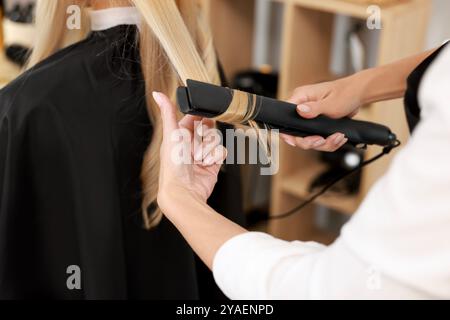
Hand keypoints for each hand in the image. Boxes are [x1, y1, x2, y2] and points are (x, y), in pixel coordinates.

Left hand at [153, 92, 226, 212]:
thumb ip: (168, 112)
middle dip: (205, 135)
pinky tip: (207, 163)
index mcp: (179, 135)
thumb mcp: (171, 133)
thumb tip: (157, 93)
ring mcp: (202, 154)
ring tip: (199, 158)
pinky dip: (216, 157)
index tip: (202, 118)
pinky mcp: (213, 164)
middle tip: (198, 143)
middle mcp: (190, 144)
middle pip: (208, 128)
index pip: (194, 118)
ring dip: (209, 148)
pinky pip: (222, 152)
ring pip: (216, 139)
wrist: (184, 190)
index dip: (200, 117)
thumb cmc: (173, 164)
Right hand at [281, 76, 363, 151]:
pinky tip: (338, 138)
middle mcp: (303, 108)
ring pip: (309, 139)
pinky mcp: (317, 124)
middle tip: (321, 141)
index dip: (287, 132)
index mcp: (301, 98)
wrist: (359, 94)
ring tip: (337, 138)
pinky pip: (319, 139)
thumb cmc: (346, 93)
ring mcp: (309, 117)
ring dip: (324, 143)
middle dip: (310, 141)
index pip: (285, 116)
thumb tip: (299, 110)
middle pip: (296, 133)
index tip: (295, 141)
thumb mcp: (330, 103)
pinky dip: (329, 142)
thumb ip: (313, 108)